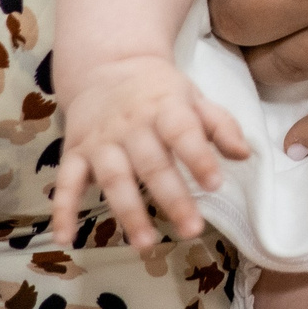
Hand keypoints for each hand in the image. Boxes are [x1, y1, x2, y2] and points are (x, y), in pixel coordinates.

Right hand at [50, 53, 248, 249]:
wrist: (106, 65)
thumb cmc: (159, 90)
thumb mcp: (193, 96)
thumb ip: (220, 124)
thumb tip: (244, 155)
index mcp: (165, 108)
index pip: (183, 133)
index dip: (199, 158)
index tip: (215, 184)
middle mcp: (131, 125)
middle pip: (152, 164)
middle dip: (172, 198)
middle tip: (192, 230)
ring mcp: (100, 140)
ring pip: (114, 178)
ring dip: (128, 211)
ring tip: (145, 243)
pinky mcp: (75, 152)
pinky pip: (66, 182)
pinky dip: (62, 210)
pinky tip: (66, 238)